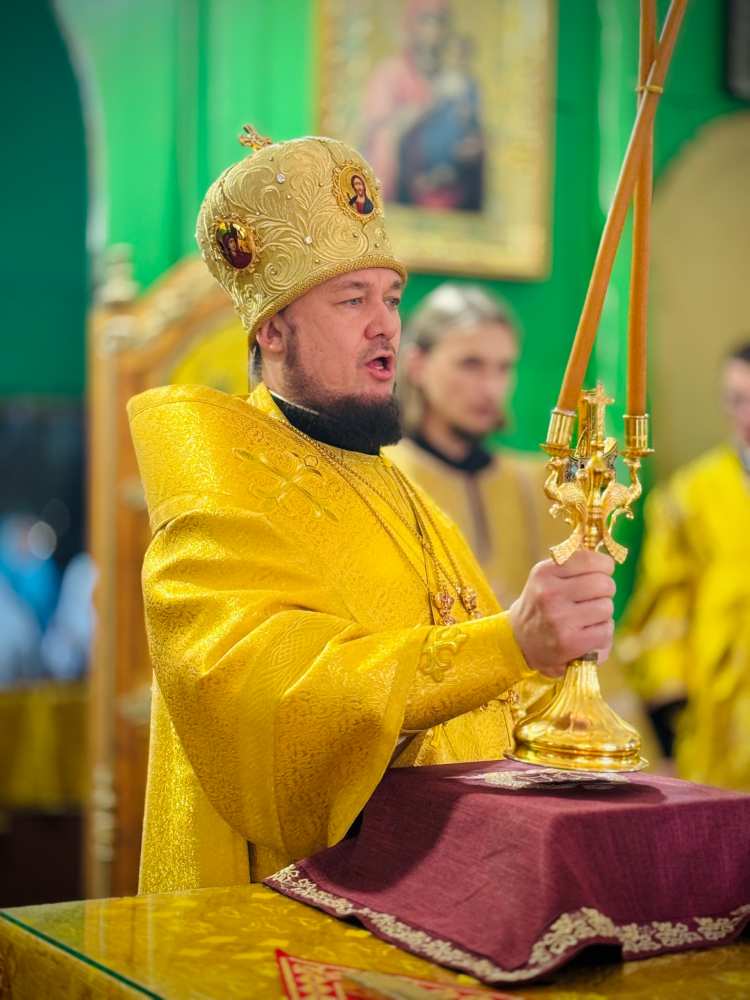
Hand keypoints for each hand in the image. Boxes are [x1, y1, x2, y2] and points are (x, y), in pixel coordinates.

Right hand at [507, 551, 615, 678]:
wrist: (520, 642)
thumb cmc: (543, 604)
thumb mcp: (547, 577)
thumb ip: (574, 563)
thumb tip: (608, 558)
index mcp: (544, 573)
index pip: (589, 560)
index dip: (604, 565)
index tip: (604, 570)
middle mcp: (549, 594)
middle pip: (604, 584)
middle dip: (605, 590)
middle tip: (594, 596)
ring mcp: (559, 620)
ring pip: (607, 608)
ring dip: (603, 613)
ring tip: (586, 617)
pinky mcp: (570, 643)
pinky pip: (606, 630)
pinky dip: (602, 633)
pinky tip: (587, 634)